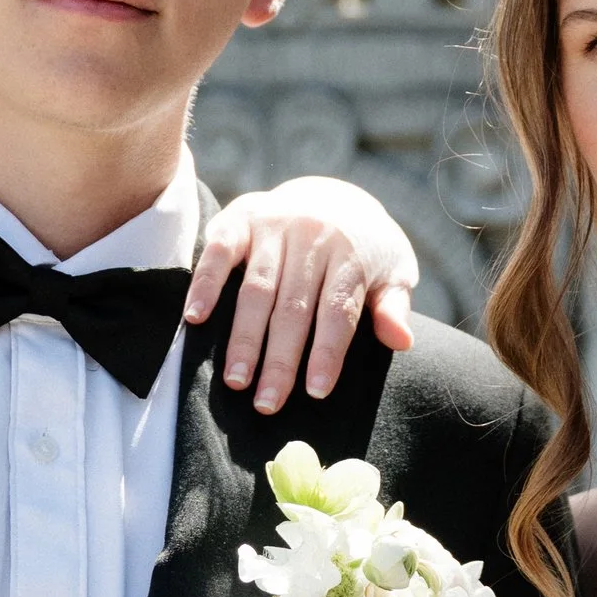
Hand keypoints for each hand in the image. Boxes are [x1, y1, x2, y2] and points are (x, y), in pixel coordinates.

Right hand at [185, 175, 419, 410]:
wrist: (332, 192)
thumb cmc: (365, 247)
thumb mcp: (394, 269)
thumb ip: (394, 305)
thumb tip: (401, 340)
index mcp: (350, 254)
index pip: (337, 311)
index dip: (327, 352)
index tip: (315, 391)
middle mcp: (311, 237)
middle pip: (294, 308)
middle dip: (280, 360)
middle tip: (267, 404)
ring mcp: (273, 226)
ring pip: (256, 289)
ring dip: (244, 338)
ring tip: (235, 380)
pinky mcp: (241, 218)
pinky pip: (219, 253)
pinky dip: (206, 285)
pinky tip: (195, 319)